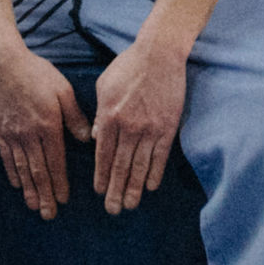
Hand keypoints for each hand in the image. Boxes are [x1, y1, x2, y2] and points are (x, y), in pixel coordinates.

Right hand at [0, 43, 85, 220]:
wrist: (5, 64)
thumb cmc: (38, 73)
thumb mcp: (63, 90)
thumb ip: (75, 116)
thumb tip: (87, 139)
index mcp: (49, 125)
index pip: (56, 161)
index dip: (60, 183)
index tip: (64, 200)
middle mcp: (29, 134)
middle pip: (38, 171)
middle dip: (45, 195)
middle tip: (50, 215)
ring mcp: (12, 134)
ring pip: (22, 168)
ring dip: (29, 190)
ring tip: (34, 206)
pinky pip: (6, 157)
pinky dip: (12, 173)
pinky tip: (17, 185)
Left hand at [89, 31, 189, 214]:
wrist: (159, 54)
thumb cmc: (128, 66)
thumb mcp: (103, 86)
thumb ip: (99, 114)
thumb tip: (96, 138)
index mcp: (109, 117)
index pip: (103, 155)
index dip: (101, 176)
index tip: (100, 193)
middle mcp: (129, 127)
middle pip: (121, 166)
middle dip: (116, 191)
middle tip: (113, 210)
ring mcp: (150, 129)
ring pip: (140, 166)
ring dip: (135, 189)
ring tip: (131, 205)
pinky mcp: (168, 127)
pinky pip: (160, 157)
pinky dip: (155, 173)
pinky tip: (151, 187)